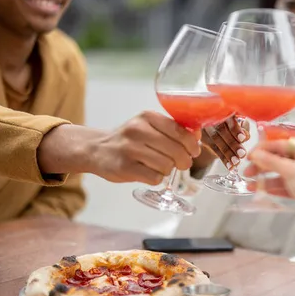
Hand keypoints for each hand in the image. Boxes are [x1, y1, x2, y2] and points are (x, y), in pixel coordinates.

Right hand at [39, 111, 201, 185]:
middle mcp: (138, 130)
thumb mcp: (149, 127)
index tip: (194, 151)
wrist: (96, 149)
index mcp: (148, 117)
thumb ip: (173, 130)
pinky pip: (154, 177)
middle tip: (180, 163)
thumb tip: (198, 136)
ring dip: (167, 170)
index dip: (192, 145)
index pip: (181, 132)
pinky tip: (149, 172)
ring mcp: (130, 149)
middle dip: (183, 161)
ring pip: (167, 166)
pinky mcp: (124, 167)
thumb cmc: (130, 140)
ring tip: (159, 166)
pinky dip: (156, 178)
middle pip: (177, 151)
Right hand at [200, 116, 249, 169]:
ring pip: (217, 141)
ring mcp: (206, 127)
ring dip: (228, 153)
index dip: (236, 128)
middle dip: (233, 143)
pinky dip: (223, 159)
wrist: (215, 125)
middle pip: (222, 131)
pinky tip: (230, 166)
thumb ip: (243, 127)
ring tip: (236, 162)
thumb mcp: (240, 121)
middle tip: (242, 153)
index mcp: (223, 109)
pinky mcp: (203, 138)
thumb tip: (246, 136)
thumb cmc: (232, 122)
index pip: (228, 118)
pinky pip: (214, 150)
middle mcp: (212, 116)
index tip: (243, 138)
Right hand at [245, 139, 294, 226]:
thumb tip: (255, 154)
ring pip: (281, 174)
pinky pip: (285, 186)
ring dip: (265, 178)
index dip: (264, 149)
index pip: (282, 145)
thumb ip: (271, 162)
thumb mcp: (292, 170)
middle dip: (263, 165)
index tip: (249, 155)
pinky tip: (260, 190)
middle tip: (247, 171)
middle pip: (280, 159)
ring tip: (249, 184)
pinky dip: (273, 187)